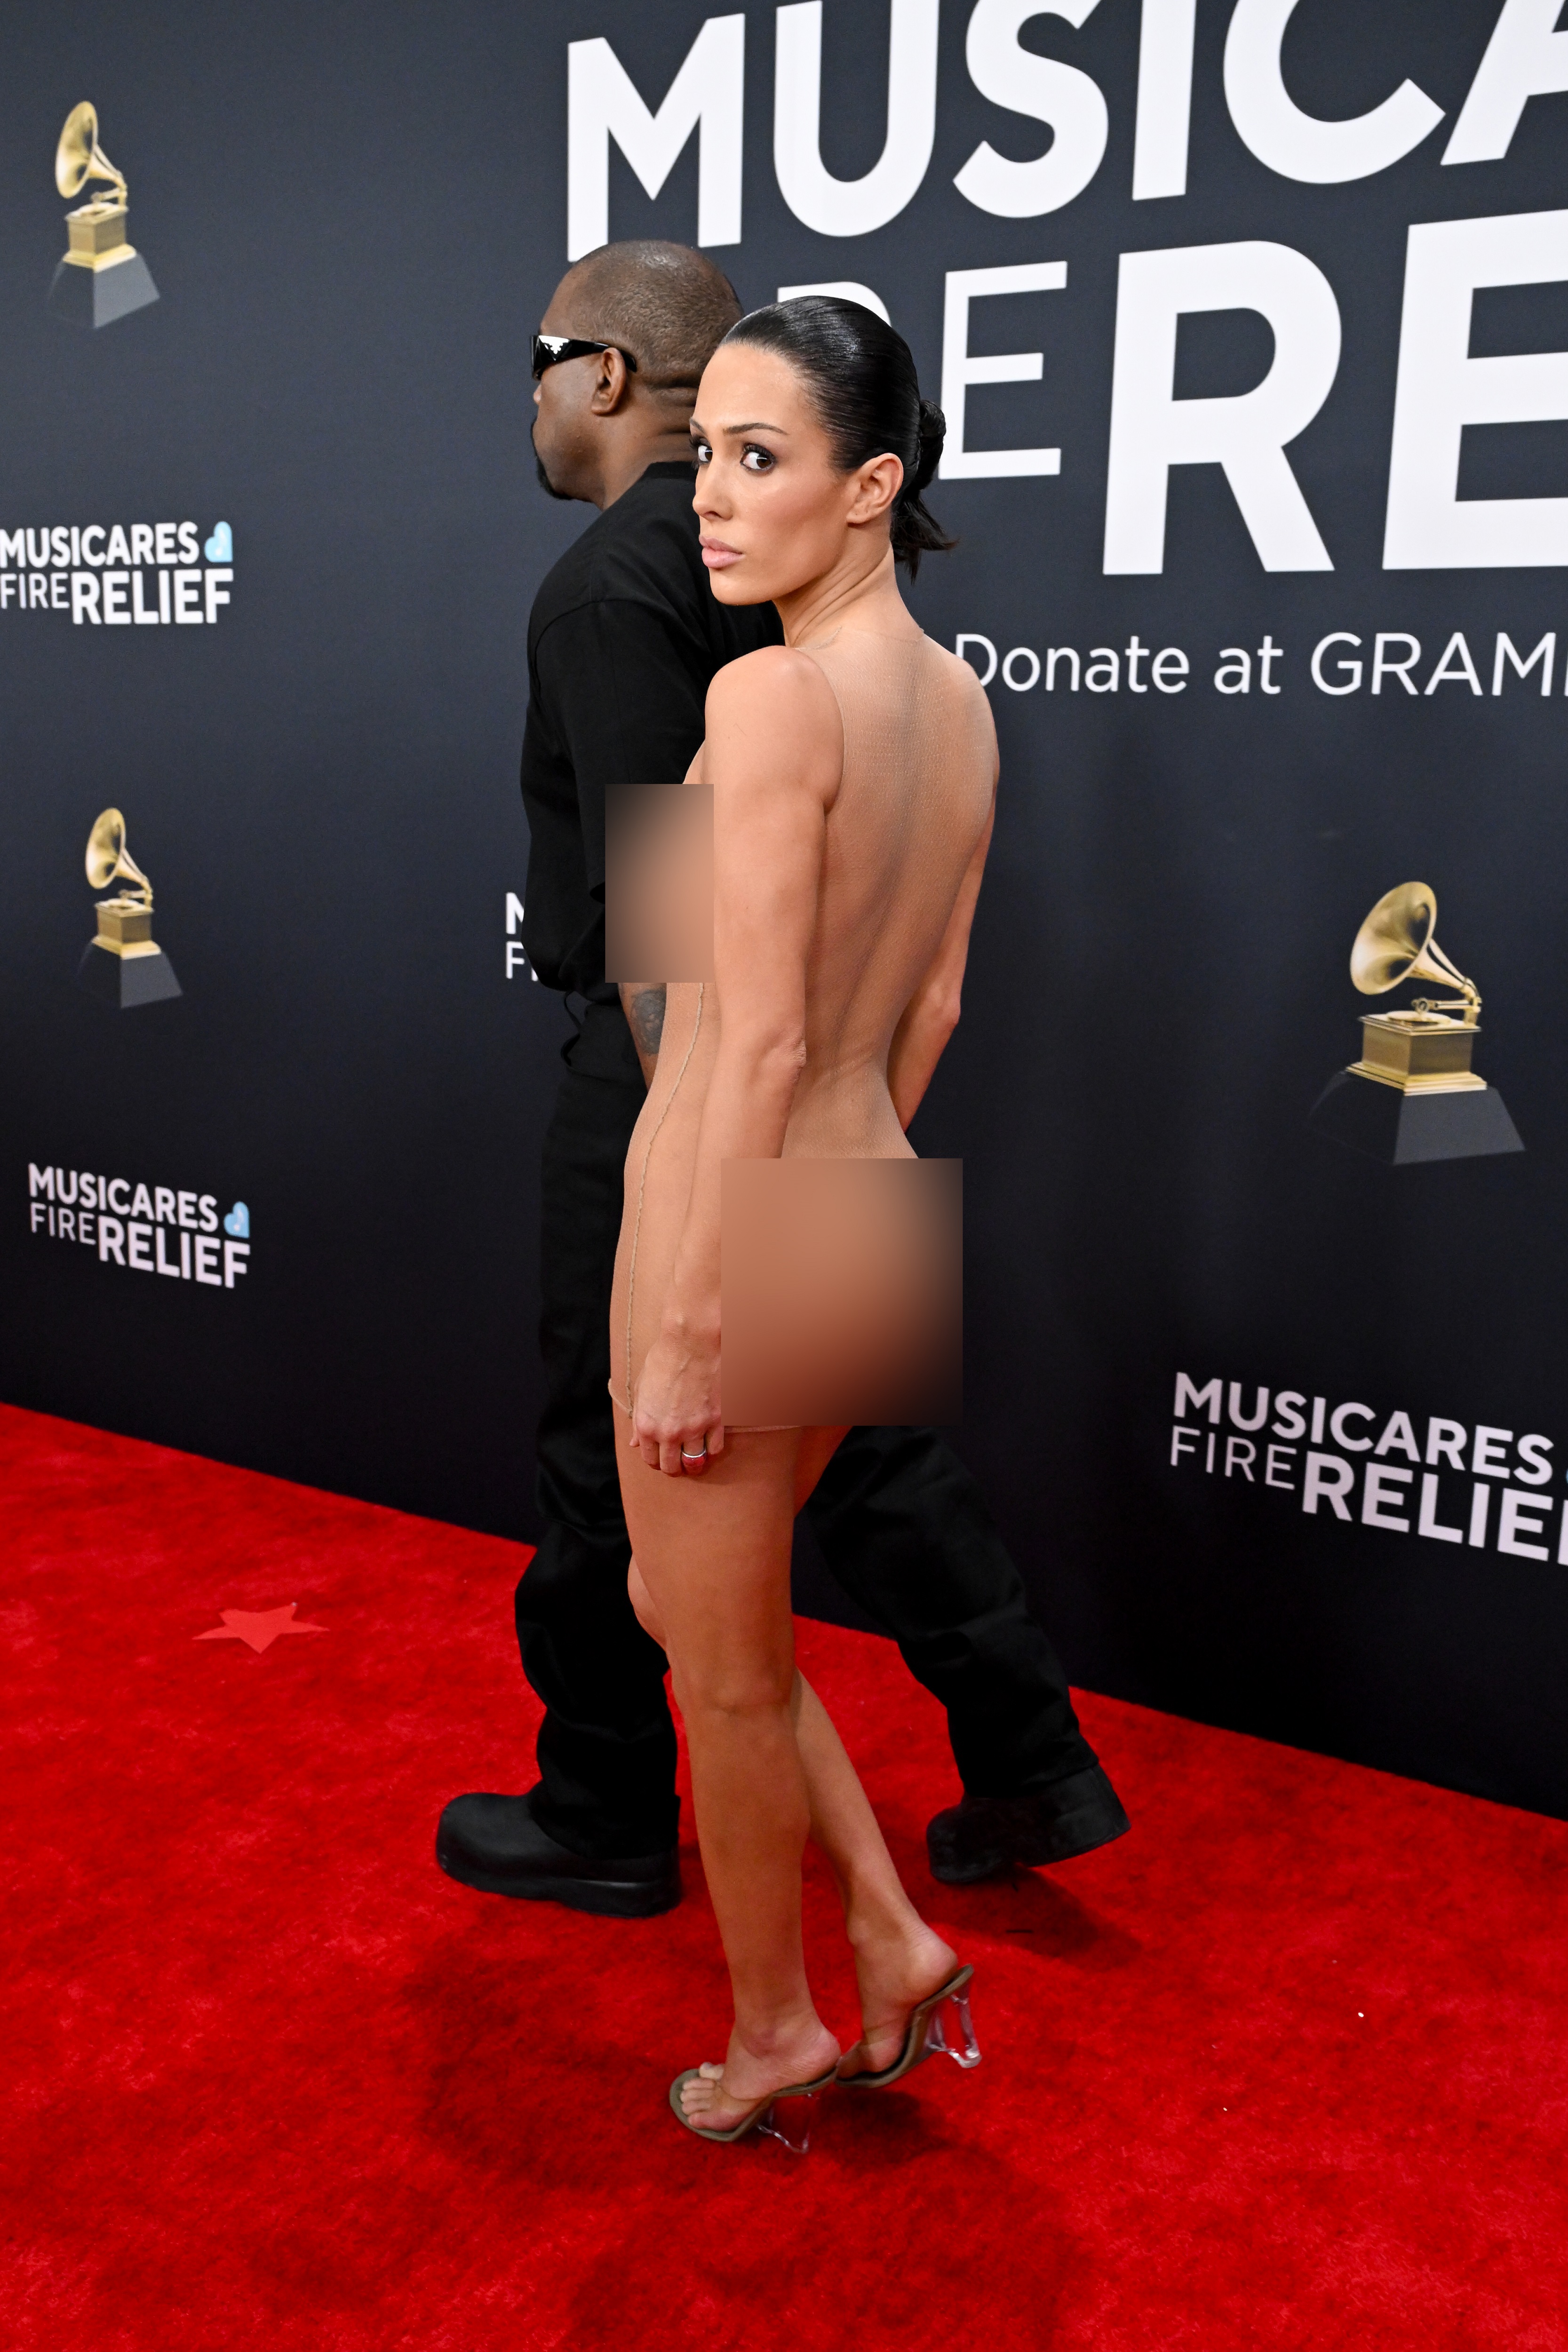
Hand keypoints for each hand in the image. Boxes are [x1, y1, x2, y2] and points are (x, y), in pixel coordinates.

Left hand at [631, 1323, 724, 1476]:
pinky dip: (712, 1450)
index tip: (661, 1458)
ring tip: (696, 1459)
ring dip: (694, 1464)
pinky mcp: (715, 1420)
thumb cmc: (663, 1359)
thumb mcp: (641, 1389)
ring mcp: (694, 1428)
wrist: (691, 1342)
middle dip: (674, 1467)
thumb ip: (638, 1420)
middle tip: (679, 1462)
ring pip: (695, 1462)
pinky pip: (715, 1448)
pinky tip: (709, 1444)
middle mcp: (669, 1432)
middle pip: (672, 1467)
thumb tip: (635, 1442)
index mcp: (646, 1425)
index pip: (650, 1459)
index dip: (655, 1461)